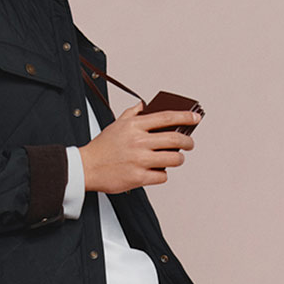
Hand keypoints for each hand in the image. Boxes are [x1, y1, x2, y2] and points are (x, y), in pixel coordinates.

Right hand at [79, 103, 199, 193]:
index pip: (167, 117)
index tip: (196, 118)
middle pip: (175, 139)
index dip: (185, 117)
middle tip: (189, 144)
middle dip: (188, 142)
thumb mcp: (116, 124)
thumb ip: (132, 114)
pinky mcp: (139, 178)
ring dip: (178, 159)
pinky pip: (162, 176)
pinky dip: (162, 174)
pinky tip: (156, 171)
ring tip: (175, 159)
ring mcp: (140, 160)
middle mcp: (139, 141)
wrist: (87, 167)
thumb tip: (144, 105)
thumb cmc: (102, 147)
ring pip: (174, 159)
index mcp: (135, 126)